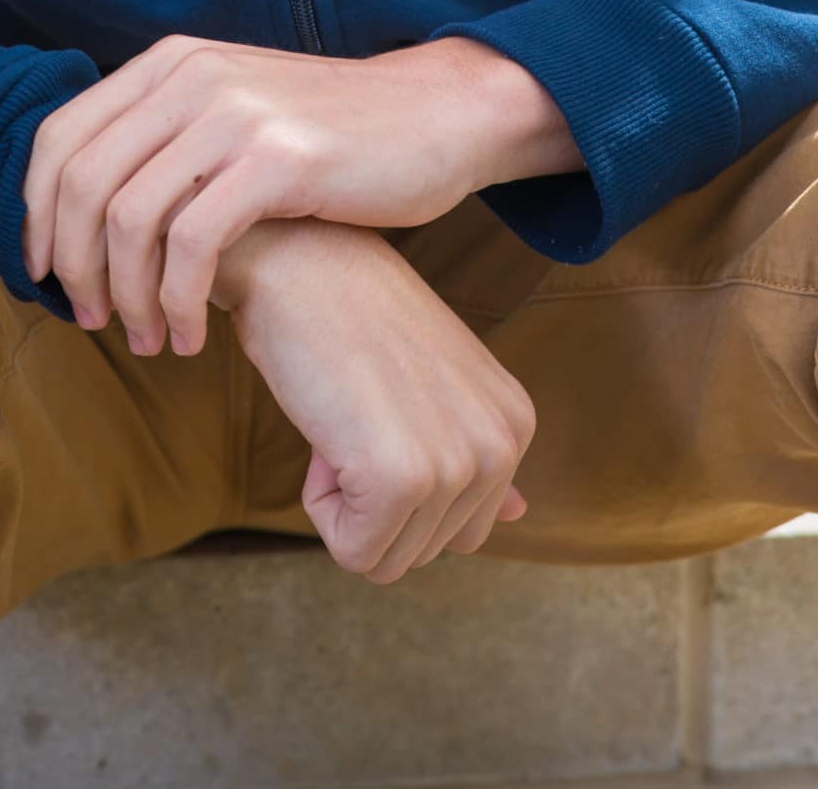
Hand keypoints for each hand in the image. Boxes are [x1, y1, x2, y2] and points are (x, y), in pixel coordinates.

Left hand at [21, 32, 577, 356]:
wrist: (435, 115)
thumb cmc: (332, 136)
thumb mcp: (235, 112)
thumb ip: (167, 140)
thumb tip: (85, 210)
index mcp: (170, 63)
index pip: (58, 138)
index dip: (35, 215)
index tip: (42, 276)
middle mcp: (191, 76)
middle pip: (80, 183)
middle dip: (74, 267)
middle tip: (92, 322)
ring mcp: (235, 113)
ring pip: (128, 219)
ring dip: (127, 297)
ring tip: (147, 340)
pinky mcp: (278, 158)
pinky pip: (192, 244)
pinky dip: (177, 302)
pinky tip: (193, 337)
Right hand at [214, 217, 535, 583]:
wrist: (296, 259)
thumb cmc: (349, 317)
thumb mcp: (435, 384)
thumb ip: (479, 456)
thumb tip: (520, 516)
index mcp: (514, 423)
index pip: (460, 533)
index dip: (397, 484)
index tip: (378, 409)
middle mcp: (501, 445)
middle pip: (425, 553)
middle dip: (372, 501)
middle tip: (356, 411)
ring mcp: (457, 462)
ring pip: (386, 559)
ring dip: (345, 499)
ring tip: (344, 413)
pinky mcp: (401, 477)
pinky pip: (352, 551)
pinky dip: (320, 503)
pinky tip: (327, 428)